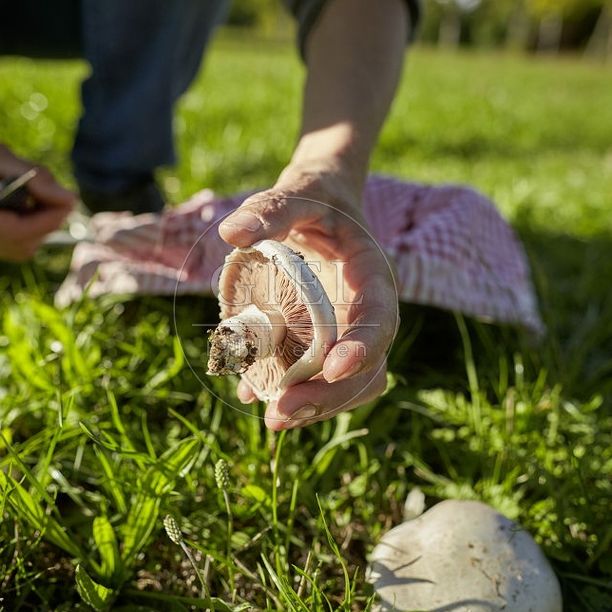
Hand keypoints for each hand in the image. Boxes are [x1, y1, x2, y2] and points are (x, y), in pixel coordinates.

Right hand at [0, 114, 75, 260]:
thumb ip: (34, 177)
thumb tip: (69, 200)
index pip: (15, 232)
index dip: (49, 220)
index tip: (69, 200)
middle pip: (17, 246)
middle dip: (43, 223)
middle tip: (54, 195)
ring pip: (11, 250)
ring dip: (31, 227)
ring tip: (27, 195)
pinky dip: (15, 228)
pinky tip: (9, 204)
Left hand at [218, 164, 398, 430]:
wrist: (318, 208)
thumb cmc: (313, 199)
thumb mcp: (296, 194)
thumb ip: (270, 209)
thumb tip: (231, 233)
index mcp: (374, 278)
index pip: (380, 320)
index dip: (363, 348)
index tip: (335, 368)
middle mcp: (368, 315)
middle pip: (368, 369)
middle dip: (329, 397)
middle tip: (281, 413)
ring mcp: (349, 335)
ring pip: (348, 387)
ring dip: (315, 408)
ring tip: (272, 418)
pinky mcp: (325, 347)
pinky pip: (319, 382)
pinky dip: (292, 395)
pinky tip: (253, 396)